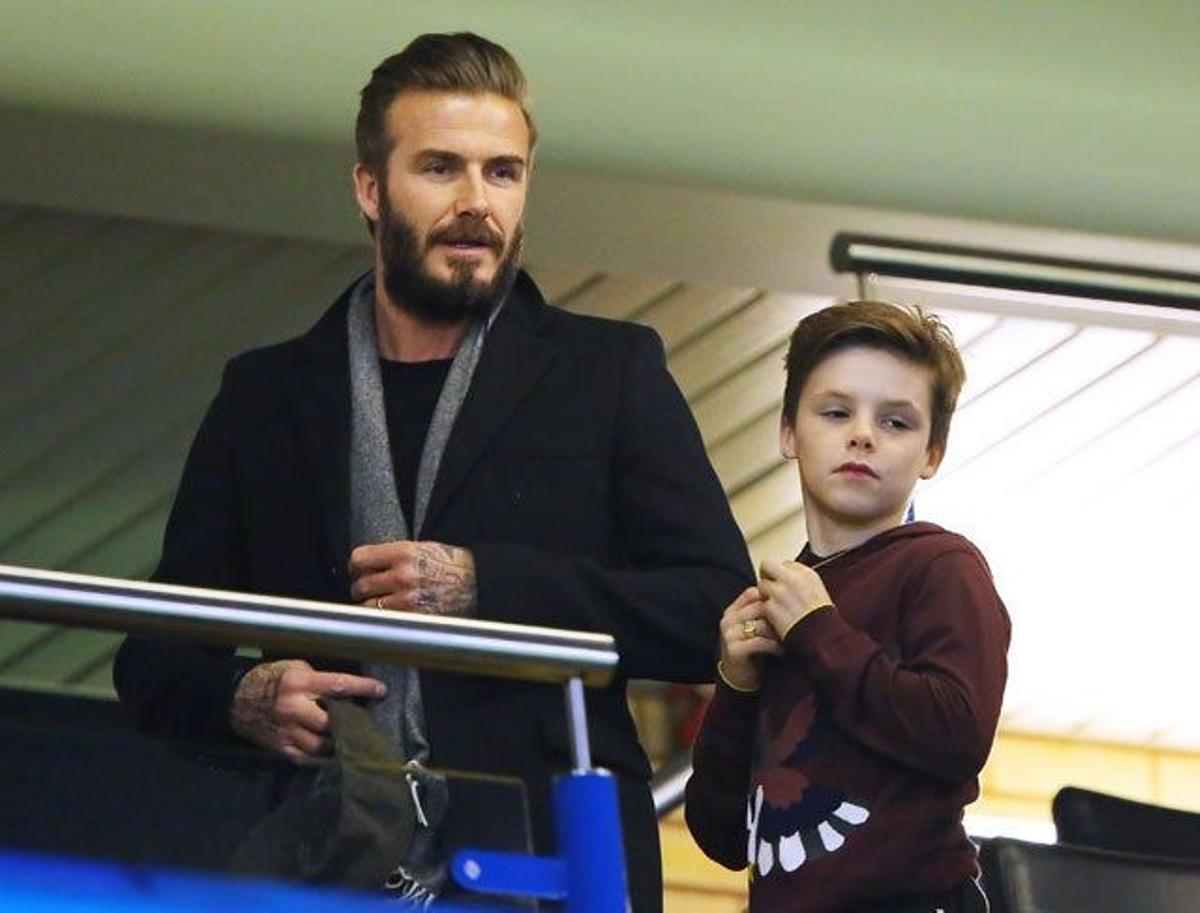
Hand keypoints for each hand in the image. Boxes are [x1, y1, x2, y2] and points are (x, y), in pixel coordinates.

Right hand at [229, 659, 386, 764]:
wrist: (237, 699)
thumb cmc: (272, 678)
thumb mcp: (296, 668)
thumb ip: (319, 679)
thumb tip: (346, 690)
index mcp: (300, 684)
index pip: (337, 685)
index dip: (362, 688)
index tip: (381, 690)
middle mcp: (294, 709)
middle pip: (330, 722)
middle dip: (350, 724)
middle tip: (366, 723)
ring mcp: (287, 731)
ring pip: (321, 746)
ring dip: (339, 744)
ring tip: (352, 740)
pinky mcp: (281, 747)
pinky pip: (307, 759)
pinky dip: (323, 758)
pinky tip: (335, 755)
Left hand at [349, 540, 476, 615]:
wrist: (479, 584)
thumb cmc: (452, 564)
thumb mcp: (423, 547)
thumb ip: (394, 554)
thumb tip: (366, 563)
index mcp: (404, 552)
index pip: (359, 559)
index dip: (356, 566)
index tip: (359, 570)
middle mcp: (403, 575)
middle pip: (360, 585)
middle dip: (362, 588)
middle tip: (370, 589)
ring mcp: (407, 600)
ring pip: (368, 607)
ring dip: (371, 606)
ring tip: (382, 603)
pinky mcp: (413, 618)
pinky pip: (385, 621)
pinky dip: (384, 619)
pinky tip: (393, 613)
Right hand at [718, 587, 783, 690]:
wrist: (739, 678)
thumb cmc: (753, 650)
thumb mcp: (756, 628)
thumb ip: (764, 612)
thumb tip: (789, 595)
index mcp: (733, 610)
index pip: (753, 592)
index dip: (773, 598)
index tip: (790, 606)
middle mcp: (728, 619)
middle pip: (759, 607)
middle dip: (779, 615)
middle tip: (797, 622)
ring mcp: (729, 634)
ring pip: (760, 624)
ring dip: (779, 631)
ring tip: (791, 637)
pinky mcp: (734, 650)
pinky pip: (759, 642)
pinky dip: (775, 646)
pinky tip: (783, 651)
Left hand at [758, 558, 832, 639]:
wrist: (822, 638)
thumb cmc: (822, 618)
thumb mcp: (817, 590)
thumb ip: (801, 580)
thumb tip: (786, 575)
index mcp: (806, 573)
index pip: (785, 563)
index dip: (782, 574)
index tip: (784, 584)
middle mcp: (792, 579)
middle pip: (767, 565)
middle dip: (766, 575)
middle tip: (769, 587)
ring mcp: (780, 592)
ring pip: (761, 585)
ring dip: (765, 595)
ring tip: (775, 606)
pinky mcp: (771, 607)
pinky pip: (761, 603)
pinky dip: (766, 611)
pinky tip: (775, 617)